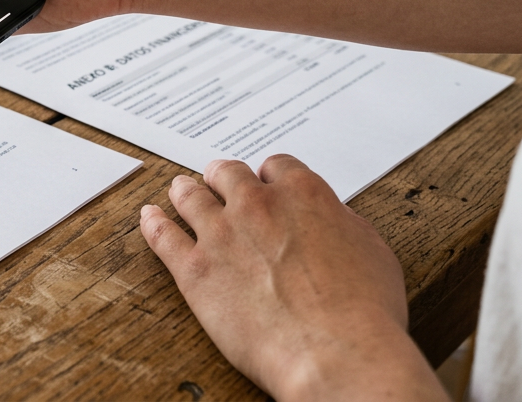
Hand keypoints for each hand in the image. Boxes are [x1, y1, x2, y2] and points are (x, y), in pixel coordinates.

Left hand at [139, 156, 446, 400]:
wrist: (335, 354)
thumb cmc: (364, 312)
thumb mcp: (371, 250)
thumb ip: (339, 223)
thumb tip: (326, 219)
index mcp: (302, 194)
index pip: (276, 166)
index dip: (270, 177)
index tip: (265, 184)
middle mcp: (256, 205)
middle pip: (227, 173)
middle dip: (224, 178)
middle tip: (219, 183)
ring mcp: (220, 235)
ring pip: (190, 196)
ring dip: (186, 192)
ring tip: (181, 192)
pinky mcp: (194, 269)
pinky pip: (162, 235)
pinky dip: (153, 222)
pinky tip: (150, 217)